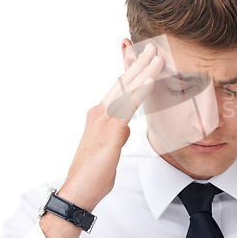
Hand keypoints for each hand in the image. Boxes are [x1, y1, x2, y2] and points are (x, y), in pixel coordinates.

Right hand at [58, 39, 162, 211]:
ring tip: (157, 56)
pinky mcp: (109, 130)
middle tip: (152, 47)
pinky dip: (140, 91)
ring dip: (143, 71)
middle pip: (122, 82)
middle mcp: (99, 112)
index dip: (130, 70)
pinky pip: (127, 107)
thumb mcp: (109, 147)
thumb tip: (125, 126)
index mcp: (99, 115)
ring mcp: (103, 119)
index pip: (118, 88)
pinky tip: (150, 80)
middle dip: (138, 63)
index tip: (140, 56)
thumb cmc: (94, 171)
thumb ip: (117, 132)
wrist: (79, 190)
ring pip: (126, 90)